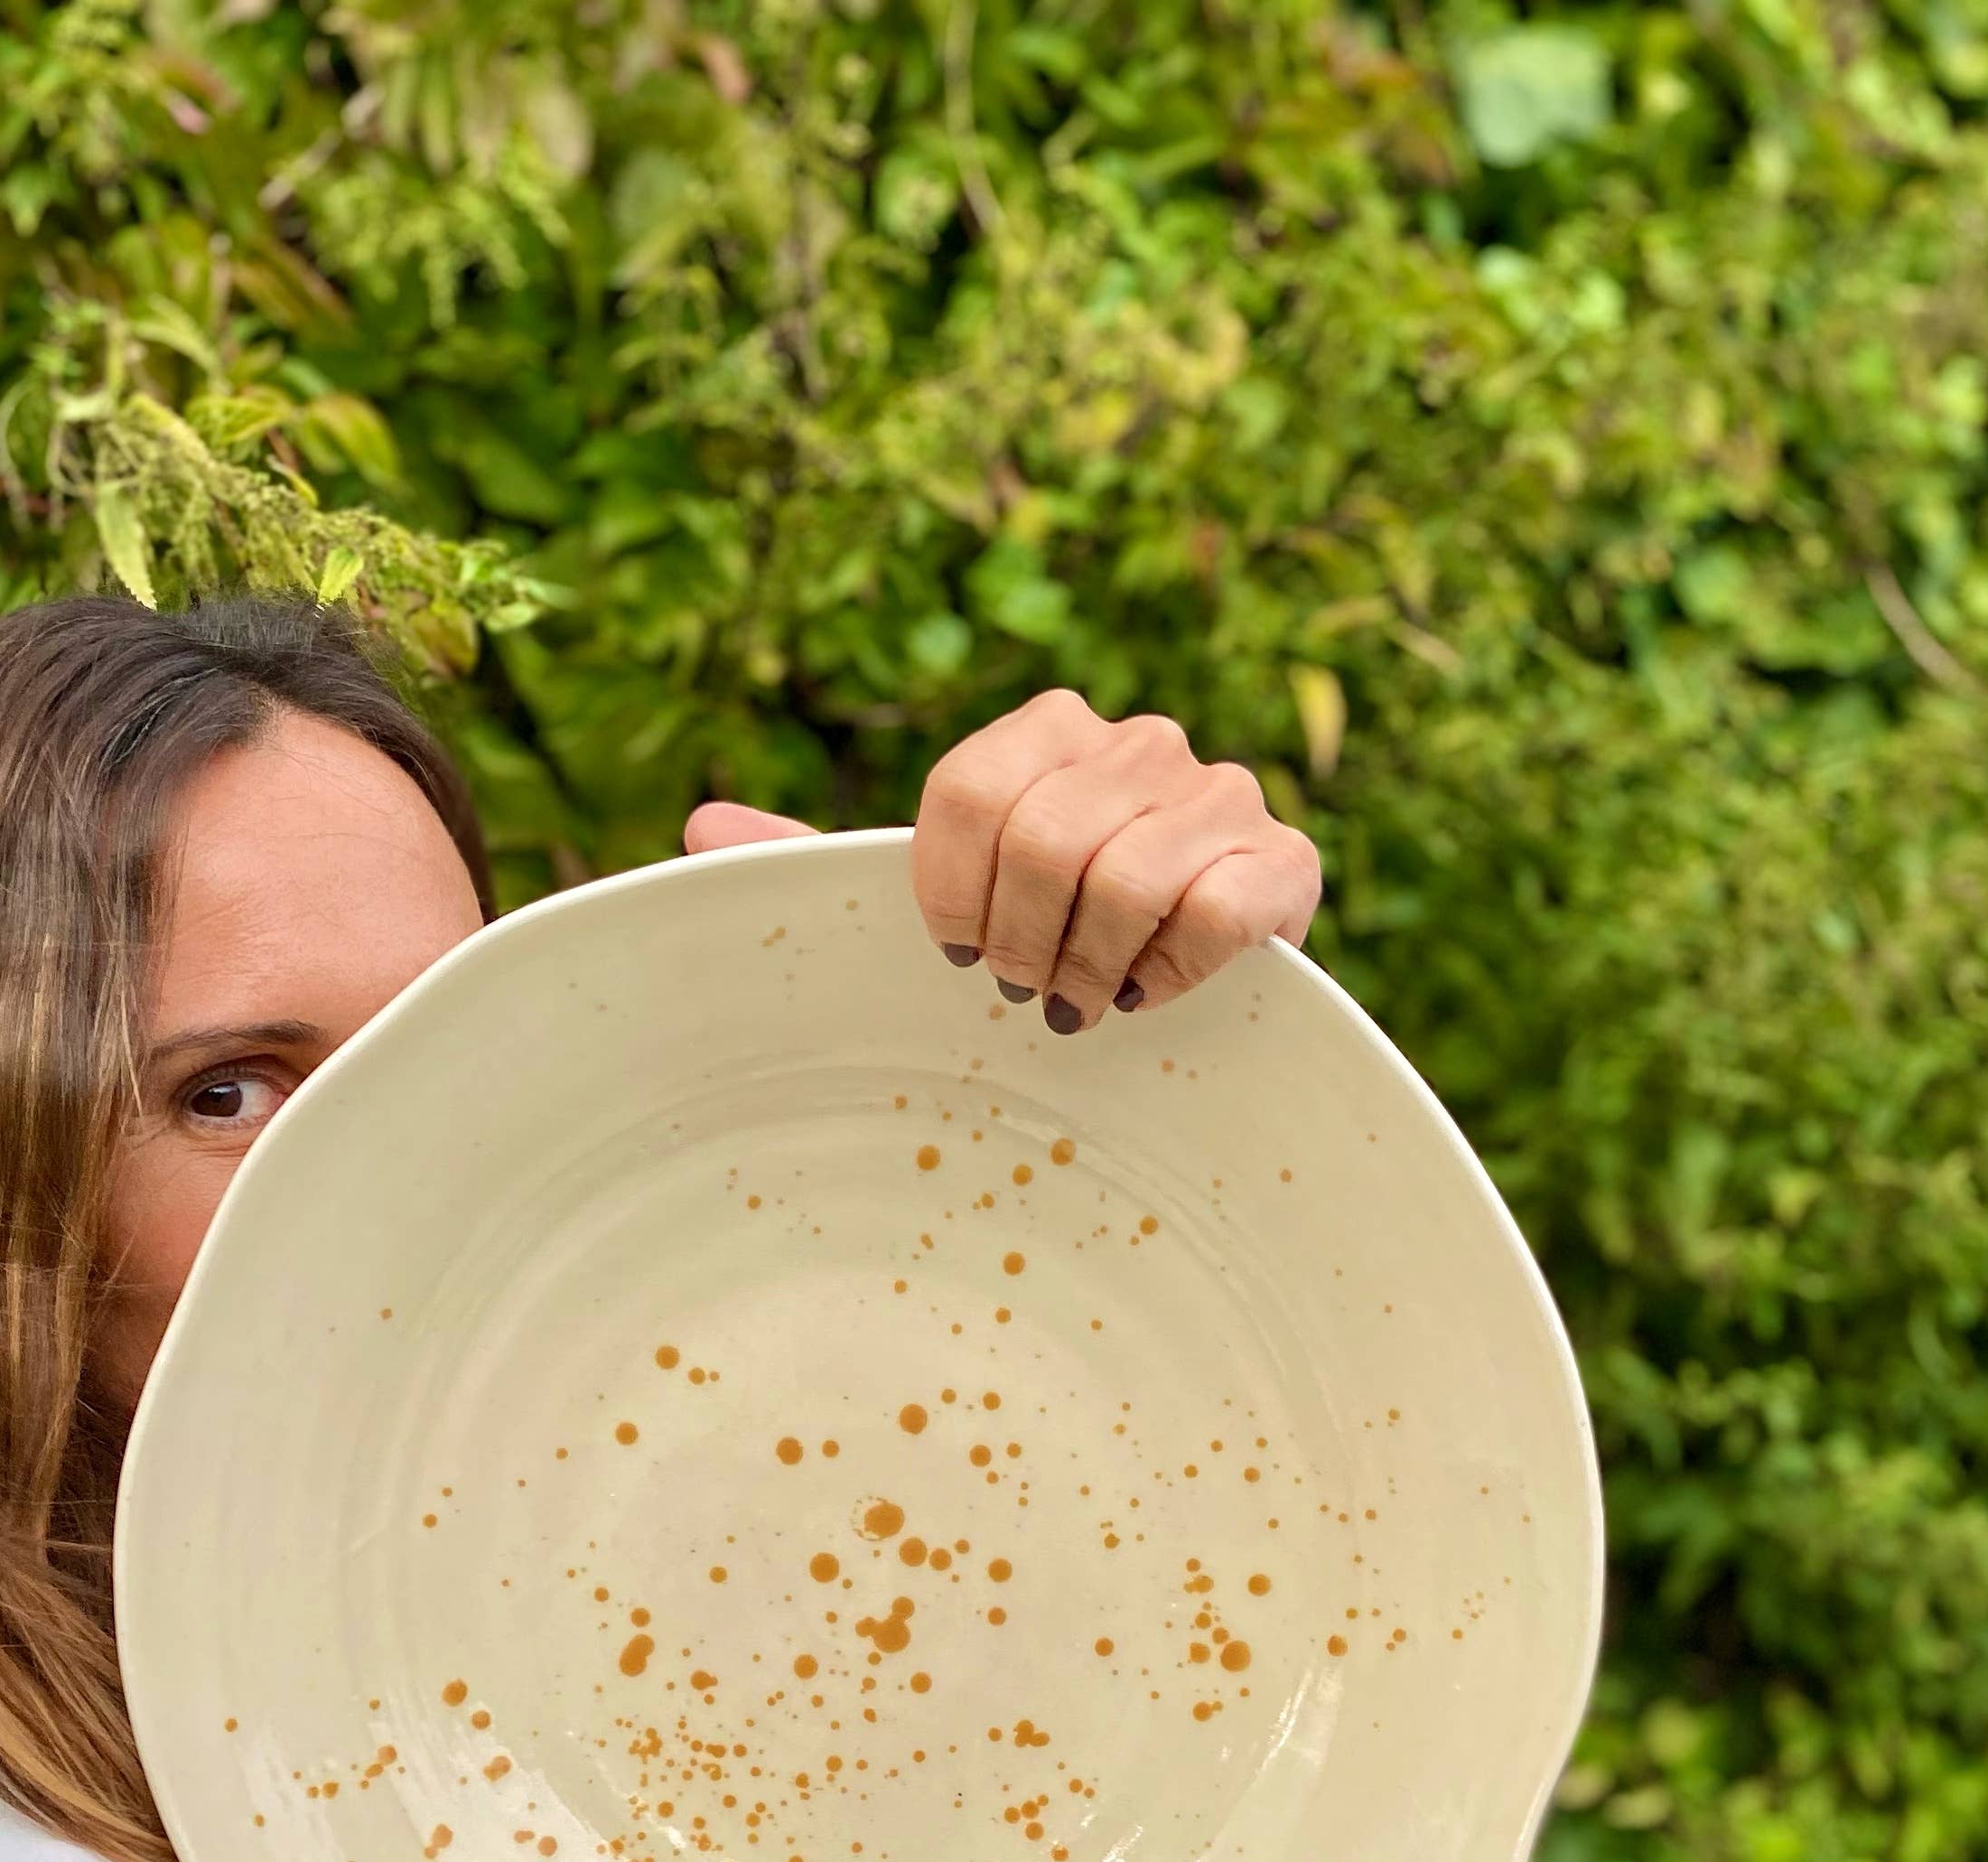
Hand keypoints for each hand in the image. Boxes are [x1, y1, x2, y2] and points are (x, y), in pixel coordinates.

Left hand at [682, 689, 1319, 1032]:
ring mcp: (1222, 794)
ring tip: (1087, 998)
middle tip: (1028, 992)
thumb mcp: (936, 907)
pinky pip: (1216, 912)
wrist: (1188, 1004)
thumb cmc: (1043, 949)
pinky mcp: (1287, 863)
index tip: (959, 955)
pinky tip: (1154, 994)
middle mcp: (1141, 741)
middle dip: (1022, 942)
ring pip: (1124, 878)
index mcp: (1049, 731)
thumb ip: (825, 867)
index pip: (970, 791)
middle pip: (1045, 836)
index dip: (949, 894)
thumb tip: (700, 831)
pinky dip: (1171, 974)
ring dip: (1089, 968)